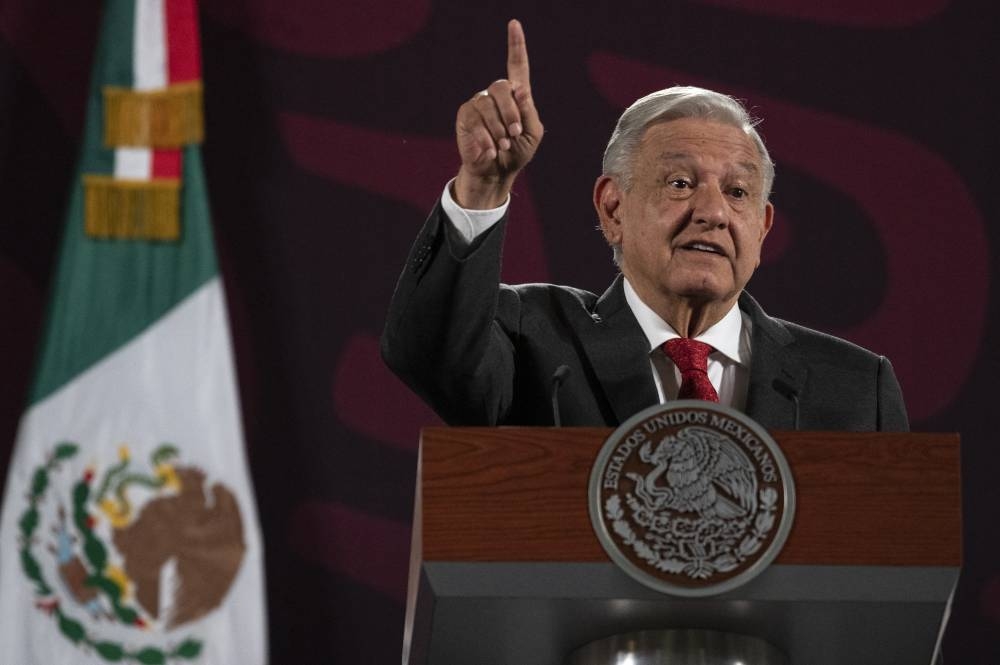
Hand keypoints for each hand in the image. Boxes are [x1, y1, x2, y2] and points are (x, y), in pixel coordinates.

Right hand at [453, 19, 543, 208]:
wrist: (496, 173)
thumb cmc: (516, 153)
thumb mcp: (532, 134)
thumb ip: (529, 111)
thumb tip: (520, 88)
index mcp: (517, 96)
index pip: (517, 65)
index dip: (516, 44)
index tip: (514, 24)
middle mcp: (496, 95)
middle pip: (502, 87)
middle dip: (511, 112)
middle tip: (514, 133)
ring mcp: (479, 104)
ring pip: (488, 105)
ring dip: (499, 129)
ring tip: (503, 146)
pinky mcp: (466, 116)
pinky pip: (475, 119)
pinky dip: (486, 137)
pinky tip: (490, 150)